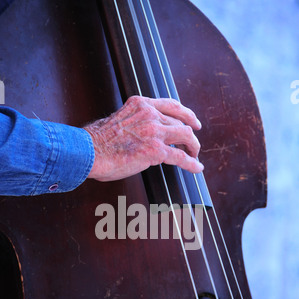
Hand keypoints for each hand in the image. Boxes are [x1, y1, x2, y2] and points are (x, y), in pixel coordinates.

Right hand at [84, 95, 202, 181]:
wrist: (89, 151)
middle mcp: (150, 114)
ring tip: (195, 156)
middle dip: (190, 134)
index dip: (186, 113)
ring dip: (193, 147)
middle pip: (180, 122)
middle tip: (193, 144)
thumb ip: (133, 122)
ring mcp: (154, 132)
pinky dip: (192, 163)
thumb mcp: (118, 120)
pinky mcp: (156, 150)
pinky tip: (197, 167)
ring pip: (185, 137)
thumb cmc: (97, 141)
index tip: (193, 120)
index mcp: (140, 104)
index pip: (171, 105)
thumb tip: (139, 133)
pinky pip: (181, 157)